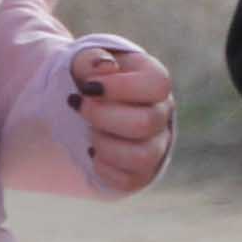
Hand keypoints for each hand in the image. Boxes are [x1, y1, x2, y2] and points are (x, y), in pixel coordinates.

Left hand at [70, 44, 175, 195]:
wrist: (87, 108)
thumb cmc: (90, 80)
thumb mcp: (84, 63)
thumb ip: (91, 60)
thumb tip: (107, 68)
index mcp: (154, 80)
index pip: (158, 85)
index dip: (121, 88)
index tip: (89, 87)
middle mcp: (163, 114)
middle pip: (146, 123)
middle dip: (102, 117)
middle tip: (79, 106)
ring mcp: (156, 146)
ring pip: (142, 156)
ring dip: (104, 144)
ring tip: (89, 132)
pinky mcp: (142, 173)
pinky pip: (128, 181)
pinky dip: (103, 167)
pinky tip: (92, 151)